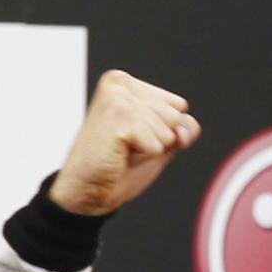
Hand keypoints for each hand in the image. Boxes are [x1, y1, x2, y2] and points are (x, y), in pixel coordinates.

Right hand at [49, 70, 201, 215]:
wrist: (87, 189)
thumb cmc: (119, 164)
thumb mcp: (161, 140)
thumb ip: (183, 128)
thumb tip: (183, 130)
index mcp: (126, 82)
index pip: (179, 106)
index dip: (165, 130)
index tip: (134, 136)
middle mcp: (120, 83)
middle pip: (176, 116)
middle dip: (158, 138)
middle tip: (127, 146)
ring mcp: (118, 98)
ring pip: (169, 131)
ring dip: (149, 148)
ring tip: (122, 150)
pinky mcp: (119, 118)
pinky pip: (158, 145)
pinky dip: (144, 156)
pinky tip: (118, 153)